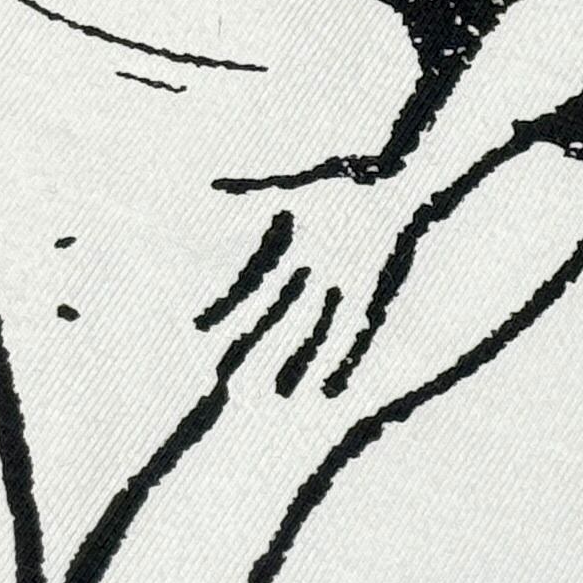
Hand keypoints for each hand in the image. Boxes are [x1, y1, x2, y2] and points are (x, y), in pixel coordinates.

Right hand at [207, 151, 436, 401]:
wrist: (388, 184)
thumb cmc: (339, 186)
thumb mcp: (288, 194)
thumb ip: (249, 200)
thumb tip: (208, 192)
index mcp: (293, 248)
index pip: (251, 284)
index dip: (225, 306)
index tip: (195, 330)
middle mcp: (314, 272)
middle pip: (279, 316)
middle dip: (256, 345)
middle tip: (231, 379)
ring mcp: (341, 285)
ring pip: (313, 332)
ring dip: (298, 363)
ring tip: (279, 398)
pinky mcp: (367, 294)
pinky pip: (351, 333)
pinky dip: (341, 360)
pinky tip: (330, 390)